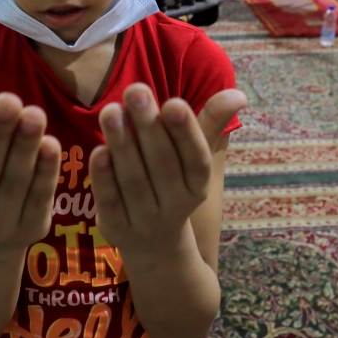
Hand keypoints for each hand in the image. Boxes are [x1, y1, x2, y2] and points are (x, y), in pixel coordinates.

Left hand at [88, 84, 242, 257]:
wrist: (156, 247)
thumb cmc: (175, 184)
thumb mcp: (194, 157)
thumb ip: (211, 123)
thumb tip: (239, 95)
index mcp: (198, 184)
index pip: (195, 158)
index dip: (186, 132)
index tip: (174, 102)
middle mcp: (175, 205)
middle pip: (162, 164)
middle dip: (148, 126)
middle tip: (135, 90)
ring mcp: (145, 219)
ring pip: (134, 180)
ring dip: (122, 145)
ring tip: (111, 110)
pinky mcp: (116, 228)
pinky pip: (110, 201)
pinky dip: (103, 178)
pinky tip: (97, 151)